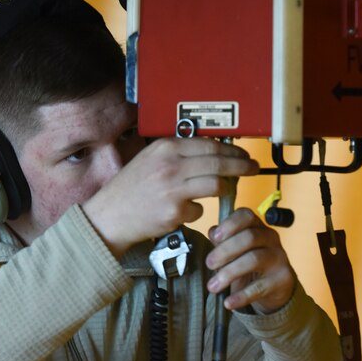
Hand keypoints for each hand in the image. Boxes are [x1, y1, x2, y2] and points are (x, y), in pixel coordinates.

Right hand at [83, 138, 258, 256]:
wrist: (109, 216)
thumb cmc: (130, 188)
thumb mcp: (150, 159)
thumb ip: (177, 154)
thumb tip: (212, 150)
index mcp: (165, 148)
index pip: (210, 144)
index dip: (232, 150)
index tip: (243, 154)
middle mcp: (170, 165)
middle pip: (219, 162)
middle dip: (241, 166)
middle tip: (252, 168)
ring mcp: (173, 189)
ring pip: (216, 185)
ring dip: (225, 188)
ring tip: (226, 190)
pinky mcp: (174, 212)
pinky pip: (199, 210)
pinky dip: (197, 211)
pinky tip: (185, 211)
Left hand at [205, 208, 295, 313]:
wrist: (276, 286)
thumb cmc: (250, 262)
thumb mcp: (235, 250)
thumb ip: (223, 241)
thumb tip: (212, 231)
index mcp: (257, 226)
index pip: (246, 216)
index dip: (230, 224)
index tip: (214, 237)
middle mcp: (270, 238)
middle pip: (249, 237)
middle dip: (225, 250)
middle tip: (209, 264)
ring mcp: (279, 258)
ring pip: (254, 259)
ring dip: (229, 273)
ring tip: (213, 287)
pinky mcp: (282, 279)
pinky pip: (259, 287)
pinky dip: (242, 296)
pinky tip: (228, 303)